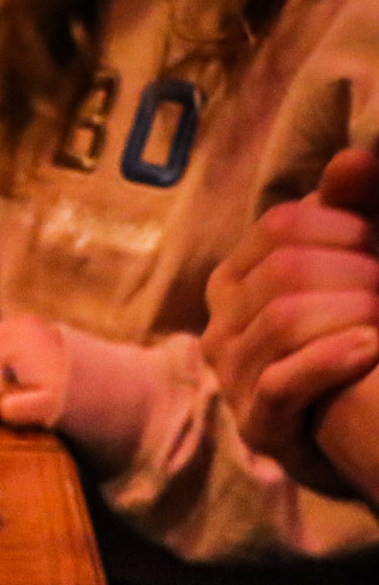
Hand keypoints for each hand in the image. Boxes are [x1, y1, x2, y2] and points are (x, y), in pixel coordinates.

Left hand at [0, 316, 68, 426]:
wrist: (132, 393)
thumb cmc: (66, 384)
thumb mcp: (29, 357)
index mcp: (18, 328)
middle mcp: (29, 340)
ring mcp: (43, 366)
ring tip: (7, 410)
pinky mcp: (54, 398)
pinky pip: (6, 409)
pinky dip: (8, 418)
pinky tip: (26, 417)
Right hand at [201, 145, 378, 492]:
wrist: (368, 422)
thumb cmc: (359, 329)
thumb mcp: (360, 262)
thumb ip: (357, 208)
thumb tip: (351, 160)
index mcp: (238, 278)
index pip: (280, 225)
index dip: (341, 225)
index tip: (375, 243)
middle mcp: (222, 324)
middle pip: (282, 272)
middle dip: (353, 273)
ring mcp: (234, 377)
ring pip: (281, 322)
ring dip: (350, 314)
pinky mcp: (258, 425)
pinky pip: (281, 382)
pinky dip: (332, 361)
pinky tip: (370, 349)